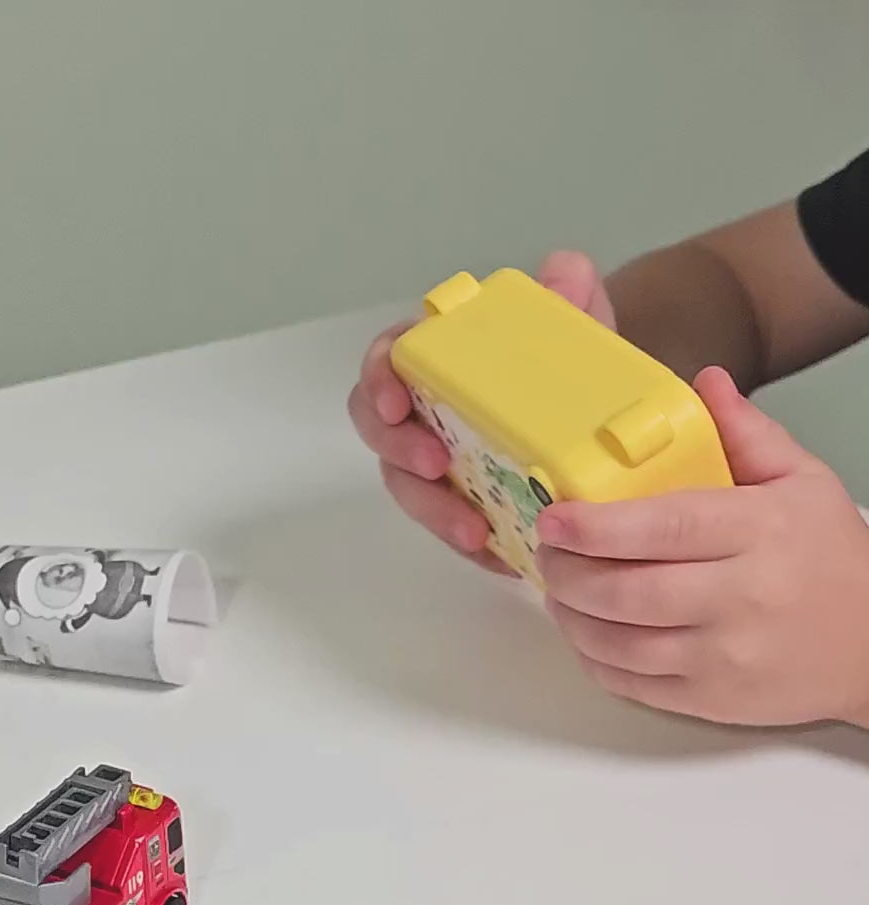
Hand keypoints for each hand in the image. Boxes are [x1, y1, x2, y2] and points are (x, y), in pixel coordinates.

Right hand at [347, 252, 616, 573]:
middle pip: (381, 433)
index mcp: (439, 363)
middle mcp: (425, 414)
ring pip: (410, 489)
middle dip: (399, 452)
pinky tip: (501, 557)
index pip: (387, 362)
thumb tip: (563, 273)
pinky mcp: (461, 508)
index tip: (397, 401)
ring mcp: (439, 464)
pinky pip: (451, 529)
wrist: (600, 424)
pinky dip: (471, 545)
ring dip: (434, 511)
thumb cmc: (570, 372)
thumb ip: (569, 298)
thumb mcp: (576, 332)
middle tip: (436, 466)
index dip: (378, 380)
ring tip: (474, 532)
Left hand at [539, 366, 868, 725]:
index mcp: (759, 532)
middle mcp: (741, 599)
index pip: (664, 528)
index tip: (553, 516)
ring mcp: (725, 658)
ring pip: (620, 644)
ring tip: (558, 591)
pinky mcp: (712, 701)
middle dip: (567, 572)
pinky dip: (593, 660)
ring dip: (571, 617)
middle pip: (628, 592)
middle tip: (548, 552)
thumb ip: (747, 433)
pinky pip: (632, 685)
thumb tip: (703, 382)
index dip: (596, 526)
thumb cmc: (830, 557)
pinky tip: (585, 632)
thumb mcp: (802, 482)